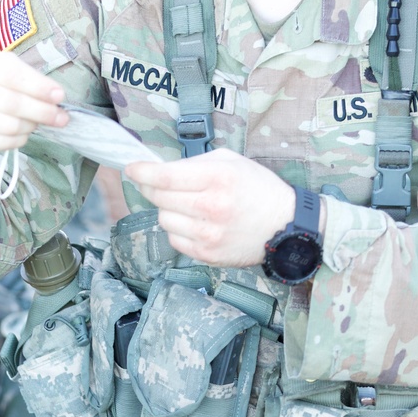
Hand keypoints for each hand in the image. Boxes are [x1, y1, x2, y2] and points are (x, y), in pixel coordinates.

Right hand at [0, 41, 68, 161]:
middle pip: (13, 103)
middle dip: (43, 111)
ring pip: (10, 125)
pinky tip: (22, 132)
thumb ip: (18, 70)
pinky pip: (2, 142)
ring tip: (38, 122)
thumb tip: (54, 94)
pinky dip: (19, 139)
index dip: (39, 87)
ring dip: (31, 125)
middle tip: (61, 117)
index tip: (60, 96)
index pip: (11, 74)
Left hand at [124, 149, 293, 267]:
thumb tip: (160, 169)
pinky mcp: (208, 254)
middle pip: (159, 197)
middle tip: (155, 183)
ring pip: (163, 219)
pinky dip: (178, 228)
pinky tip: (194, 222)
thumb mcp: (232, 162)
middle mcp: (211, 207)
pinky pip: (174, 239)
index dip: (142, 172)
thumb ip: (195, 163)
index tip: (131, 168)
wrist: (286, 227)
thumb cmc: (259, 189)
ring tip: (186, 204)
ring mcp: (208, 234)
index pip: (165, 176)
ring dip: (167, 209)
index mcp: (218, 178)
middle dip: (151, 188)